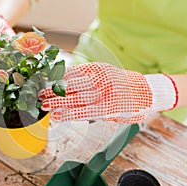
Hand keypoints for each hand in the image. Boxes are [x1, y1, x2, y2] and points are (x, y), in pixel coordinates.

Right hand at [40, 62, 177, 122]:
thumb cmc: (128, 108)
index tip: (52, 116)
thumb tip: (64, 113)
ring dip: (57, 87)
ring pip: (75, 82)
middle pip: (75, 96)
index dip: (65, 114)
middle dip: (56, 100)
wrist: (145, 90)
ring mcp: (102, 77)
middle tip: (41, 103)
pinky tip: (56, 79)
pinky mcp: (100, 68)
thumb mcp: (113, 117)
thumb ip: (90, 114)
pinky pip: (80, 71)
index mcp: (109, 107)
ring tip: (43, 91)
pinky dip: (66, 76)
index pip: (82, 111)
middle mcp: (105, 90)